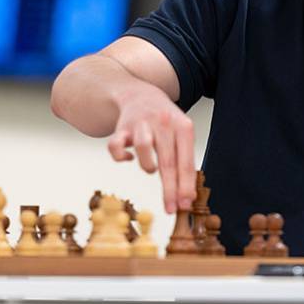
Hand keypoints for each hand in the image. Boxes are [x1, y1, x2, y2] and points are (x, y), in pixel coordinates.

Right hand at [107, 83, 195, 213]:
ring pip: (144, 147)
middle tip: (171, 208)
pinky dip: (121, 157)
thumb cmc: (165, 122)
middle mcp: (163, 123)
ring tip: (150, 170)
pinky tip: (128, 159)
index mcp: (182, 126)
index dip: (185, 185)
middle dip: (170, 189)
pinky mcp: (121, 127)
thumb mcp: (182, 134)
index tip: (185, 204)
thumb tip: (187, 196)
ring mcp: (141, 123)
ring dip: (148, 165)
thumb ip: (184, 161)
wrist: (141, 95)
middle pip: (168, 161)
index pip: (185, 161)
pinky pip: (116, 146)